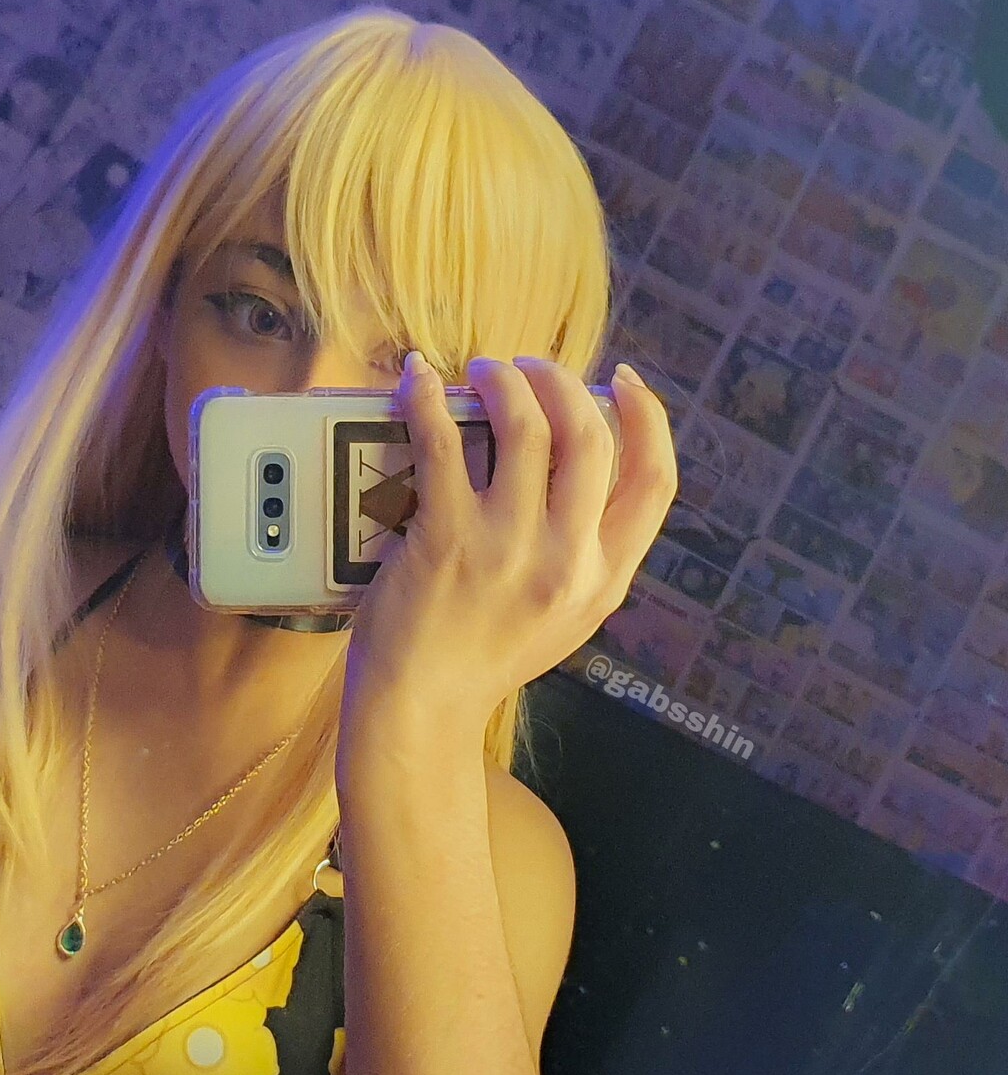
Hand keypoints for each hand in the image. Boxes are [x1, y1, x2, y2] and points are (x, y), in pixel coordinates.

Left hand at [342, 351, 676, 740]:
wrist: (421, 707)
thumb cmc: (483, 660)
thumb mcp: (566, 618)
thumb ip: (588, 554)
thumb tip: (588, 471)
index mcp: (605, 576)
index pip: (656, 480)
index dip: (647, 417)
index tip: (622, 380)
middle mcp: (567, 558)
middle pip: (590, 436)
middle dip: (562, 381)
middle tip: (530, 367)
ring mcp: (507, 545)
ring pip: (525, 425)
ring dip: (504, 380)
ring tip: (484, 370)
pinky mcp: (445, 537)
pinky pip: (442, 442)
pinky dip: (428, 399)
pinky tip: (419, 380)